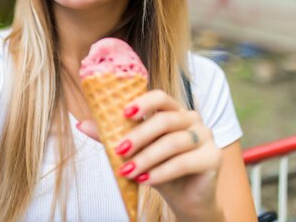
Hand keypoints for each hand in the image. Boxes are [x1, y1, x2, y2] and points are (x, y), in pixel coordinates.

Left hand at [78, 90, 223, 220]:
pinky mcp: (213, 157)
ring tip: (128, 171)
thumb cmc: (158, 168)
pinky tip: (145, 180)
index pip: (160, 97)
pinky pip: (185, 162)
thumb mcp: (134, 152)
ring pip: (173, 142)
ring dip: (147, 158)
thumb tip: (82, 124)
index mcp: (173, 111)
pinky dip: (162, 172)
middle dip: (138, 136)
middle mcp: (191, 119)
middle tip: (118, 150)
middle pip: (165, 120)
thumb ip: (111, 136)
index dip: (143, 103)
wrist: (185, 198)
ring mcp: (205, 136)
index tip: (123, 113)